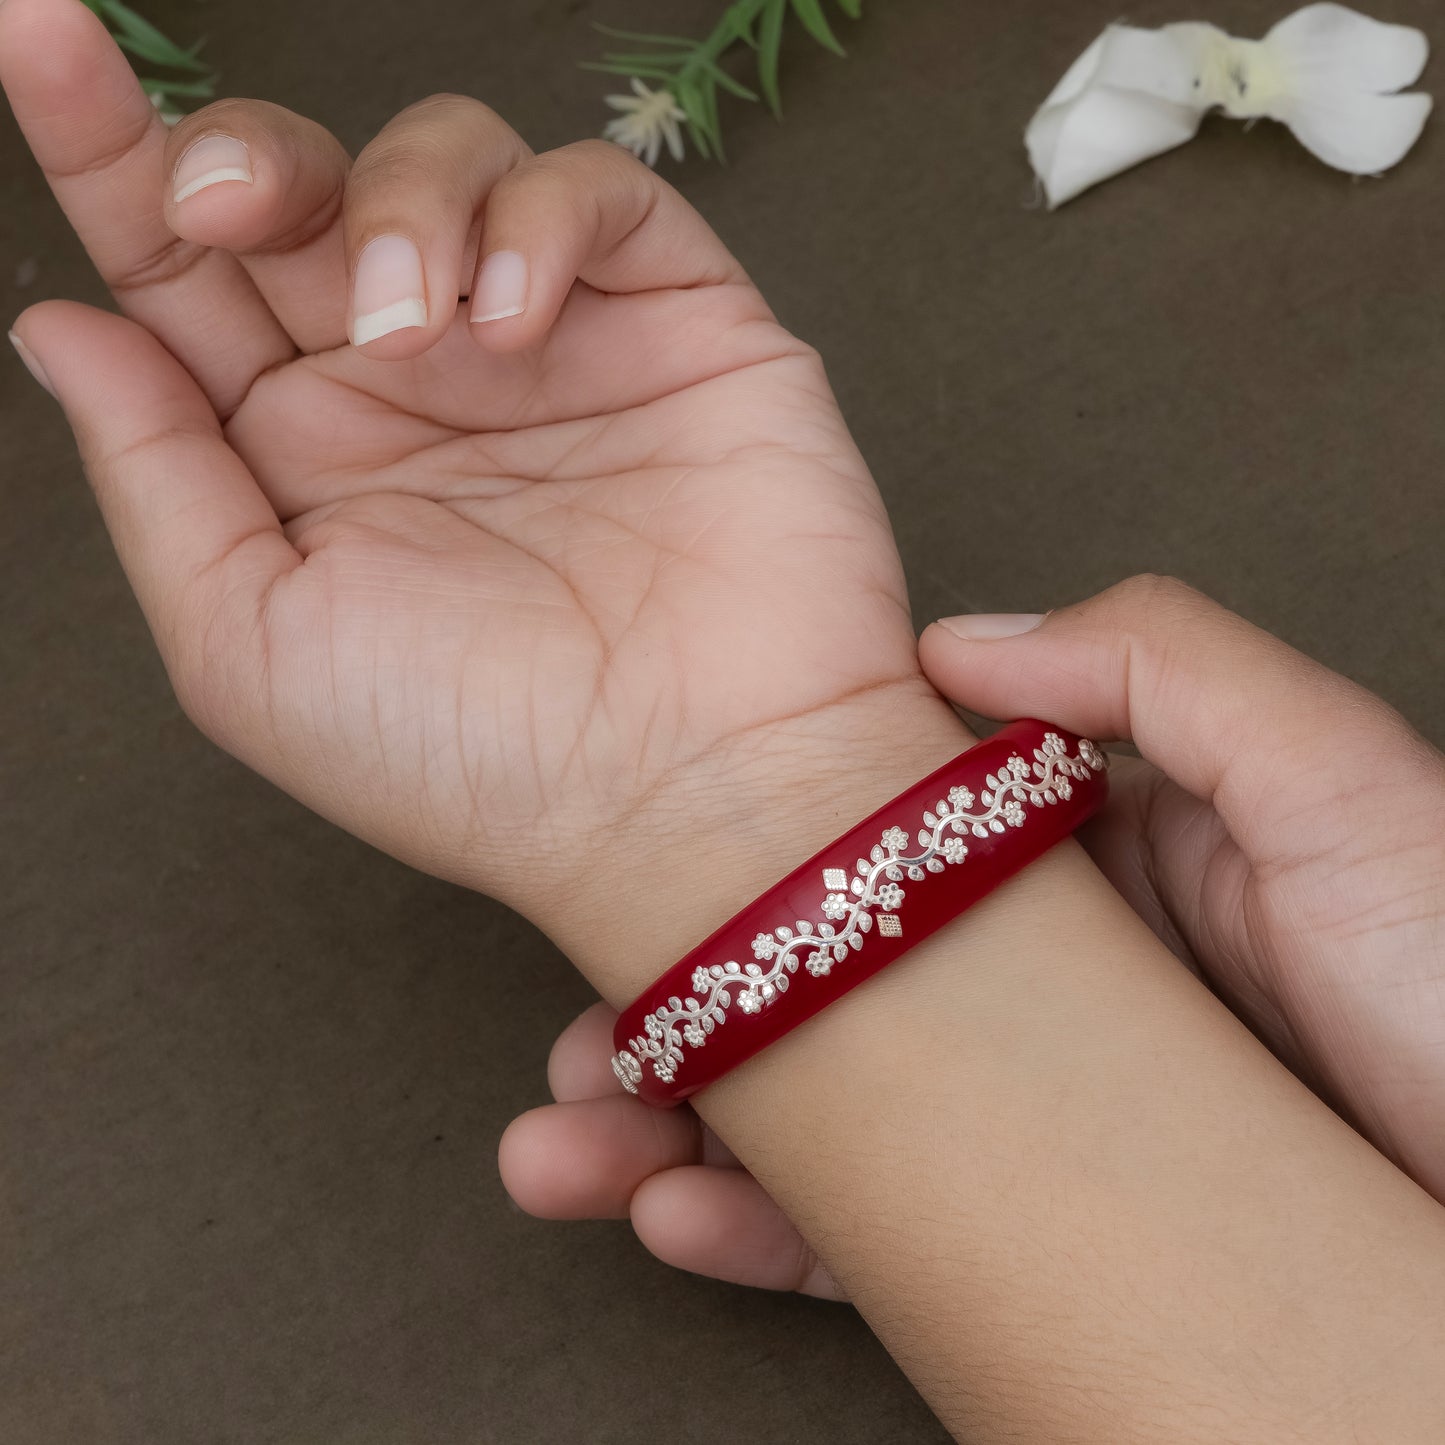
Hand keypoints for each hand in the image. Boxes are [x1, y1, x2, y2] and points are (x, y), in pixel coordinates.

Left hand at [2, 0, 958, 972]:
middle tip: (233, 203)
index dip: (108, 153)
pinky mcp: (679, 322)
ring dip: (398, 202)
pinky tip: (519, 324)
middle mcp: (422, 387)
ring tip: (418, 329)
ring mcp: (551, 347)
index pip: (187, 276)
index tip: (32, 40)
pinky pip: (598, 190)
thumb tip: (61, 325)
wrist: (691, 795)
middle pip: (305, 185)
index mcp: (308, 459)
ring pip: (450, 157)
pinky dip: (541, 219)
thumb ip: (154, 474)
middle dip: (248, 151)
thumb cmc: (476, 757)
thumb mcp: (253, 643)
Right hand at [500, 576, 1444, 1296]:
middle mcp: (1035, 992)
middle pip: (815, 992)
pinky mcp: (1033, 1246)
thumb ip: (1161, 672)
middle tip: (575, 1047)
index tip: (641, 878)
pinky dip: (759, 1236)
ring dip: (676, 1136)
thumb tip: (952, 635)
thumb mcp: (1344, 788)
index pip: (875, 848)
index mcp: (1085, 868)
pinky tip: (674, 1220)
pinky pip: (867, 1241)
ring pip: (811, 1122)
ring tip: (572, 1146)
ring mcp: (1025, 1124)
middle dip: (676, 1017)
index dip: (750, 865)